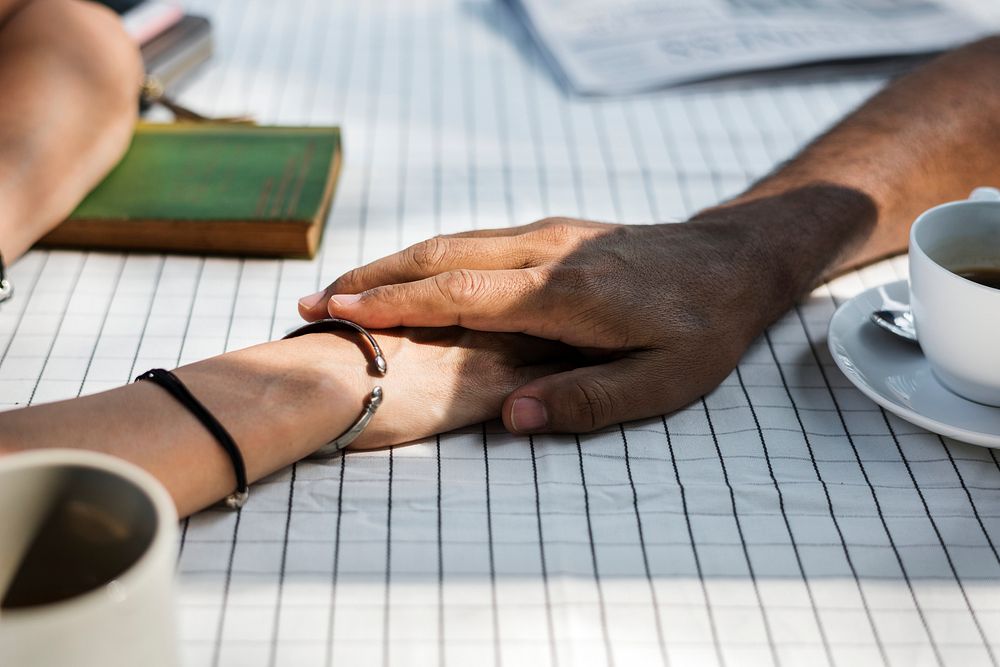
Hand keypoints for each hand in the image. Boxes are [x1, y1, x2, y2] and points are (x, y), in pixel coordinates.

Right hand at [298, 211, 803, 433]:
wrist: (733, 259)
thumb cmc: (702, 328)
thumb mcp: (664, 382)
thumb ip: (587, 401)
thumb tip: (510, 419)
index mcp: (565, 293)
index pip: (460, 292)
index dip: (395, 304)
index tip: (338, 313)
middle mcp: (545, 253)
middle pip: (440, 256)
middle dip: (373, 278)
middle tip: (312, 303)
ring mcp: (546, 235)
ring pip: (452, 241)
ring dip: (392, 264)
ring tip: (340, 289)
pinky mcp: (549, 232)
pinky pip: (473, 241)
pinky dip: (426, 258)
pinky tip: (405, 276)